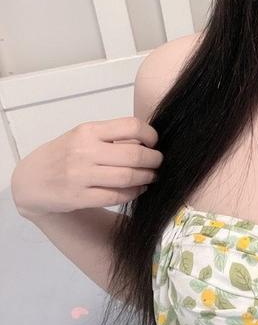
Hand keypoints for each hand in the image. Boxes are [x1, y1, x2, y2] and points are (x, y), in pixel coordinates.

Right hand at [10, 116, 162, 219]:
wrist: (30, 180)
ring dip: (146, 177)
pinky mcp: (79, 198)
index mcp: (88, 131)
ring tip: (151, 176)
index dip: (150, 135)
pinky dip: (133, 193)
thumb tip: (146, 142)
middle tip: (159, 162)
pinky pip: (116, 196)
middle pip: (134, 155)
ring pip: (128, 177)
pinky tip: (138, 189)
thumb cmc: (63, 154)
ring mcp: (81, 176)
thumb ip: (110, 137)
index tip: (154, 142)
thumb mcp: (82, 137)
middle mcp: (85, 151)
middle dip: (154, 160)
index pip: (131, 126)